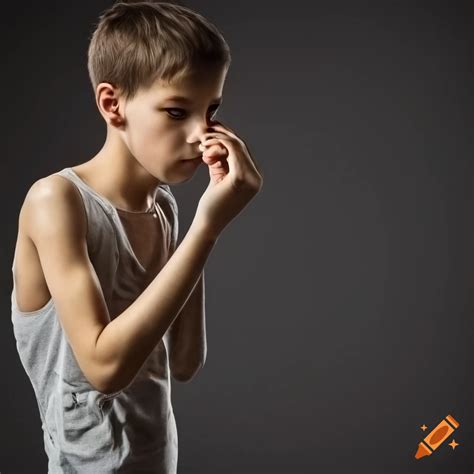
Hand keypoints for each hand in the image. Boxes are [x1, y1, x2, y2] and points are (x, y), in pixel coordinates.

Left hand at [194, 120, 262, 237]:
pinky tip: (205, 147)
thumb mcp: (219, 176)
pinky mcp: (240, 178)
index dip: (226, 137)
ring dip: (217, 139)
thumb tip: (218, 140)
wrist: (208, 223)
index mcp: (254, 178)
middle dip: (222, 134)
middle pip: (241, 146)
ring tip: (202, 142)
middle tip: (205, 130)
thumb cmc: (211, 203)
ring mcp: (251, 178)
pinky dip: (218, 144)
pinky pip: (232, 150)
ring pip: (236, 145)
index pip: (243, 151)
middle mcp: (257, 178)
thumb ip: (223, 159)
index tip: (210, 132)